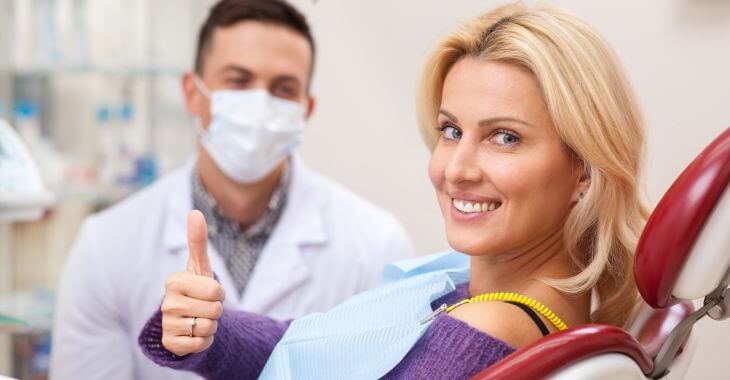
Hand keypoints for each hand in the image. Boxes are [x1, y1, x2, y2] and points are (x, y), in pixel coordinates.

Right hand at [160, 210, 224, 355]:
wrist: (185, 320)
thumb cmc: (195, 289)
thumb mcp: (199, 266)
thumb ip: (198, 241)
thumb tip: (195, 212)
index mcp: (174, 282)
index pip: (216, 290)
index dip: (218, 293)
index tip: (207, 291)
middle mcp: (167, 303)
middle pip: (215, 310)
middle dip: (216, 310)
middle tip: (204, 307)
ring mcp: (167, 324)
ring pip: (209, 327)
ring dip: (211, 325)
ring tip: (199, 318)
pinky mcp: (171, 344)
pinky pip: (202, 344)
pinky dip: (205, 340)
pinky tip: (194, 333)